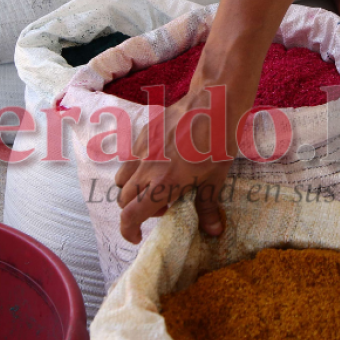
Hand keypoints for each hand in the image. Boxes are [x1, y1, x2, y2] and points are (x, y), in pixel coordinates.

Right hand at [113, 85, 232, 244]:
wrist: (212, 103)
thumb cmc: (218, 142)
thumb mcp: (216, 178)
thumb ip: (208, 206)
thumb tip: (213, 232)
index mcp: (163, 184)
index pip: (130, 215)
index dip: (128, 231)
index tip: (138, 236)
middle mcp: (146, 169)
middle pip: (123, 199)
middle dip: (135, 210)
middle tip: (161, 206)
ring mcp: (142, 150)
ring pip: (121, 179)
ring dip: (132, 190)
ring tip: (155, 185)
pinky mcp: (142, 134)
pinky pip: (129, 158)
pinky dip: (135, 168)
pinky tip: (157, 163)